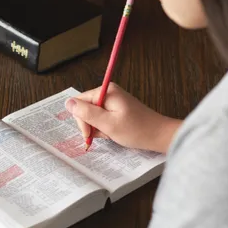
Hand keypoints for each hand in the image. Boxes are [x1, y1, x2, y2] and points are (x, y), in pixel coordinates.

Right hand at [65, 83, 181, 152]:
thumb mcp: (108, 123)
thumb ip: (86, 113)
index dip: (81, 119)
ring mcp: (113, 100)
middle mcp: (108, 92)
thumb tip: (68, 103)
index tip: (89, 134)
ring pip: (93, 115)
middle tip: (102, 134)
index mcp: (106, 91)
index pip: (79, 102)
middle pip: (85, 108)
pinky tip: (113, 132)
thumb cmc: (136, 130)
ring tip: (111, 133)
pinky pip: (102, 118)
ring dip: (98, 128)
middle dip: (90, 124)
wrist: (159, 135)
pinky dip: (104, 127)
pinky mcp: (117, 108)